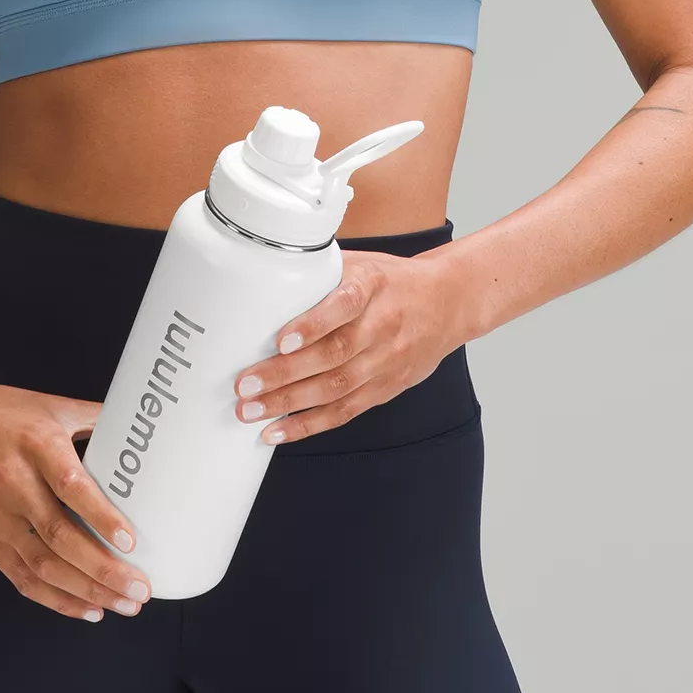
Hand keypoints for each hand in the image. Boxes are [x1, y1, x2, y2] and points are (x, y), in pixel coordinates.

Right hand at [0, 379, 153, 620]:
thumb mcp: (49, 405)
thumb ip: (93, 418)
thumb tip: (137, 426)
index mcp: (37, 447)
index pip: (73, 487)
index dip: (101, 517)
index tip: (130, 542)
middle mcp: (15, 485)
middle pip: (61, 537)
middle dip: (103, 570)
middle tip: (139, 590)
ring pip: (43, 565)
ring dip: (85, 591)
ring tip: (121, 604)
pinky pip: (21, 576)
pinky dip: (54, 598)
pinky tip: (85, 608)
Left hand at [231, 249, 459, 443]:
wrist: (447, 303)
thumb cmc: (392, 280)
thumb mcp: (362, 262)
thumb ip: (320, 270)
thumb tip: (262, 271)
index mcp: (373, 286)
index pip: (345, 305)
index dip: (313, 324)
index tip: (281, 340)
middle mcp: (381, 326)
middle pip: (334, 354)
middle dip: (285, 374)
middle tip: (245, 386)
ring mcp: (385, 361)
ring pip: (336, 388)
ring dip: (290, 403)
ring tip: (251, 411)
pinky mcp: (386, 388)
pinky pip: (346, 411)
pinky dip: (310, 424)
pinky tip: (278, 431)